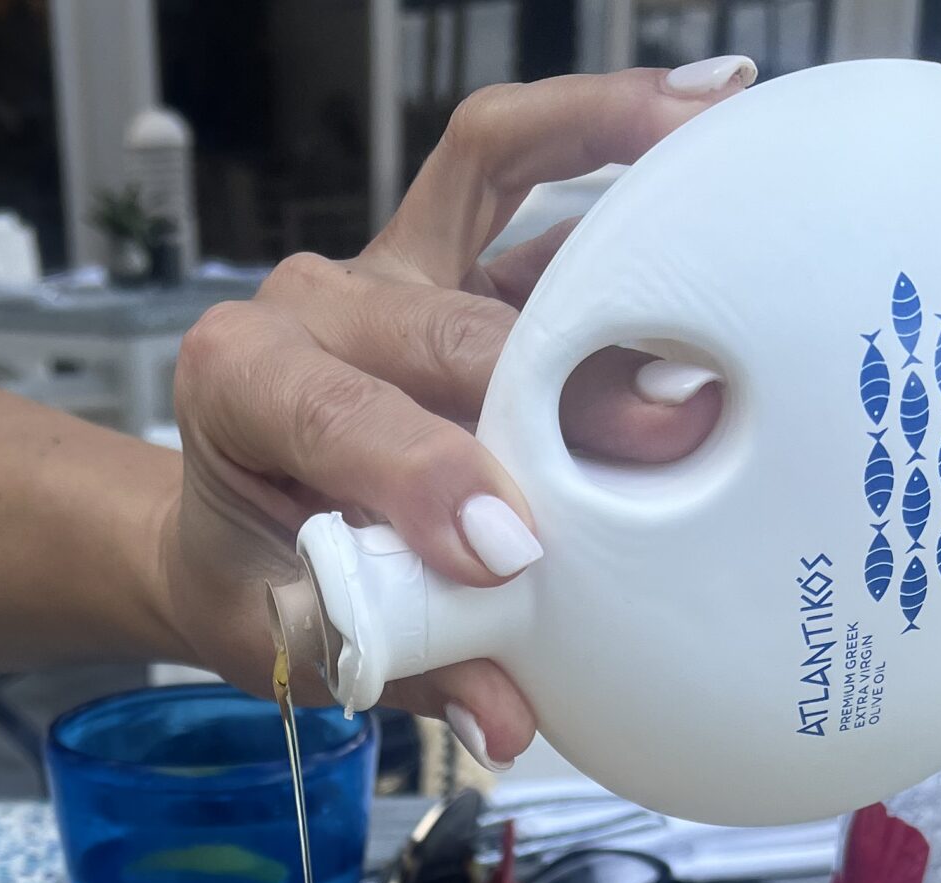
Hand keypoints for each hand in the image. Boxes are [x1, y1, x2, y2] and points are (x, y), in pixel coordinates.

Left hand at [161, 62, 750, 765]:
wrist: (225, 544)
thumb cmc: (257, 587)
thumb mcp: (301, 643)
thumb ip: (407, 666)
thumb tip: (506, 718)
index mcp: (240, 386)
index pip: (335, 414)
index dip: (426, 474)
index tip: (512, 550)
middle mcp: (310, 304)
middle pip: (440, 324)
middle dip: (557, 380)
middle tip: (673, 429)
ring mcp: (388, 266)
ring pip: (487, 175)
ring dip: (602, 156)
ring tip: (716, 147)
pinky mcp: (452, 255)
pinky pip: (517, 161)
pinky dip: (603, 126)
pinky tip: (703, 106)